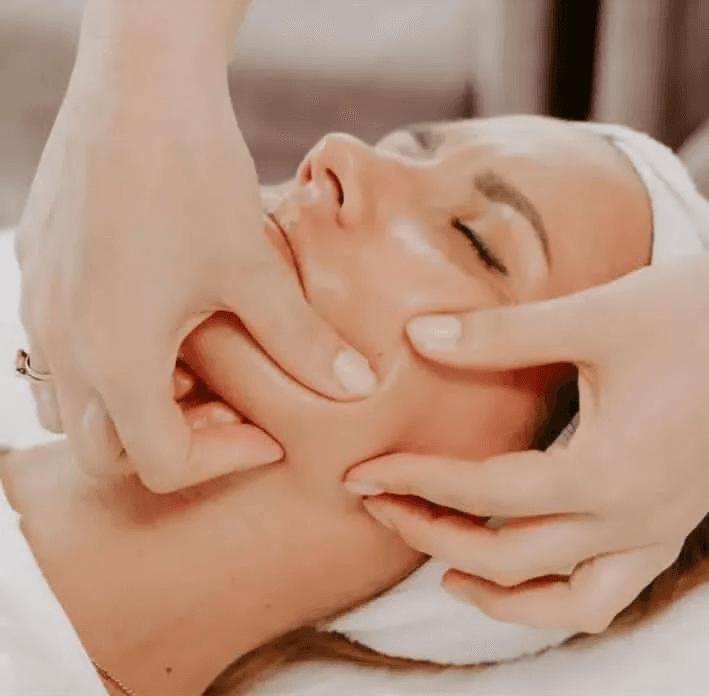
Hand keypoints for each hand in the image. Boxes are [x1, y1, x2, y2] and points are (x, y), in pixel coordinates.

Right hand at [15, 19, 375, 492]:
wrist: (138, 85)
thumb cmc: (192, 174)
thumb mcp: (254, 270)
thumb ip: (303, 341)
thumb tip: (356, 385)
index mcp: (115, 359)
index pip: (160, 465)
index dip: (223, 461)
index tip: (266, 432)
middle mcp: (64, 347)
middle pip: (106, 451)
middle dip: (172, 446)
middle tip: (229, 411)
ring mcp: (41, 310)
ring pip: (73, 406)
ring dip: (134, 410)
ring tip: (194, 372)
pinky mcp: (39, 274)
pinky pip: (60, 351)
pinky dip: (108, 365)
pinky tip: (158, 323)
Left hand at [344, 255, 708, 632]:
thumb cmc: (695, 317)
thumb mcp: (595, 317)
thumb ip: (500, 333)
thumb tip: (417, 335)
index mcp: (604, 472)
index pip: (482, 493)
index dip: (413, 481)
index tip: (363, 472)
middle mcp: (630, 519)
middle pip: (508, 558)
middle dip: (431, 536)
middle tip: (379, 507)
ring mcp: (653, 531)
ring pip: (563, 601)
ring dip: (495, 593)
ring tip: (441, 567)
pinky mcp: (667, 524)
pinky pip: (605, 593)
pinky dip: (553, 598)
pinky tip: (522, 573)